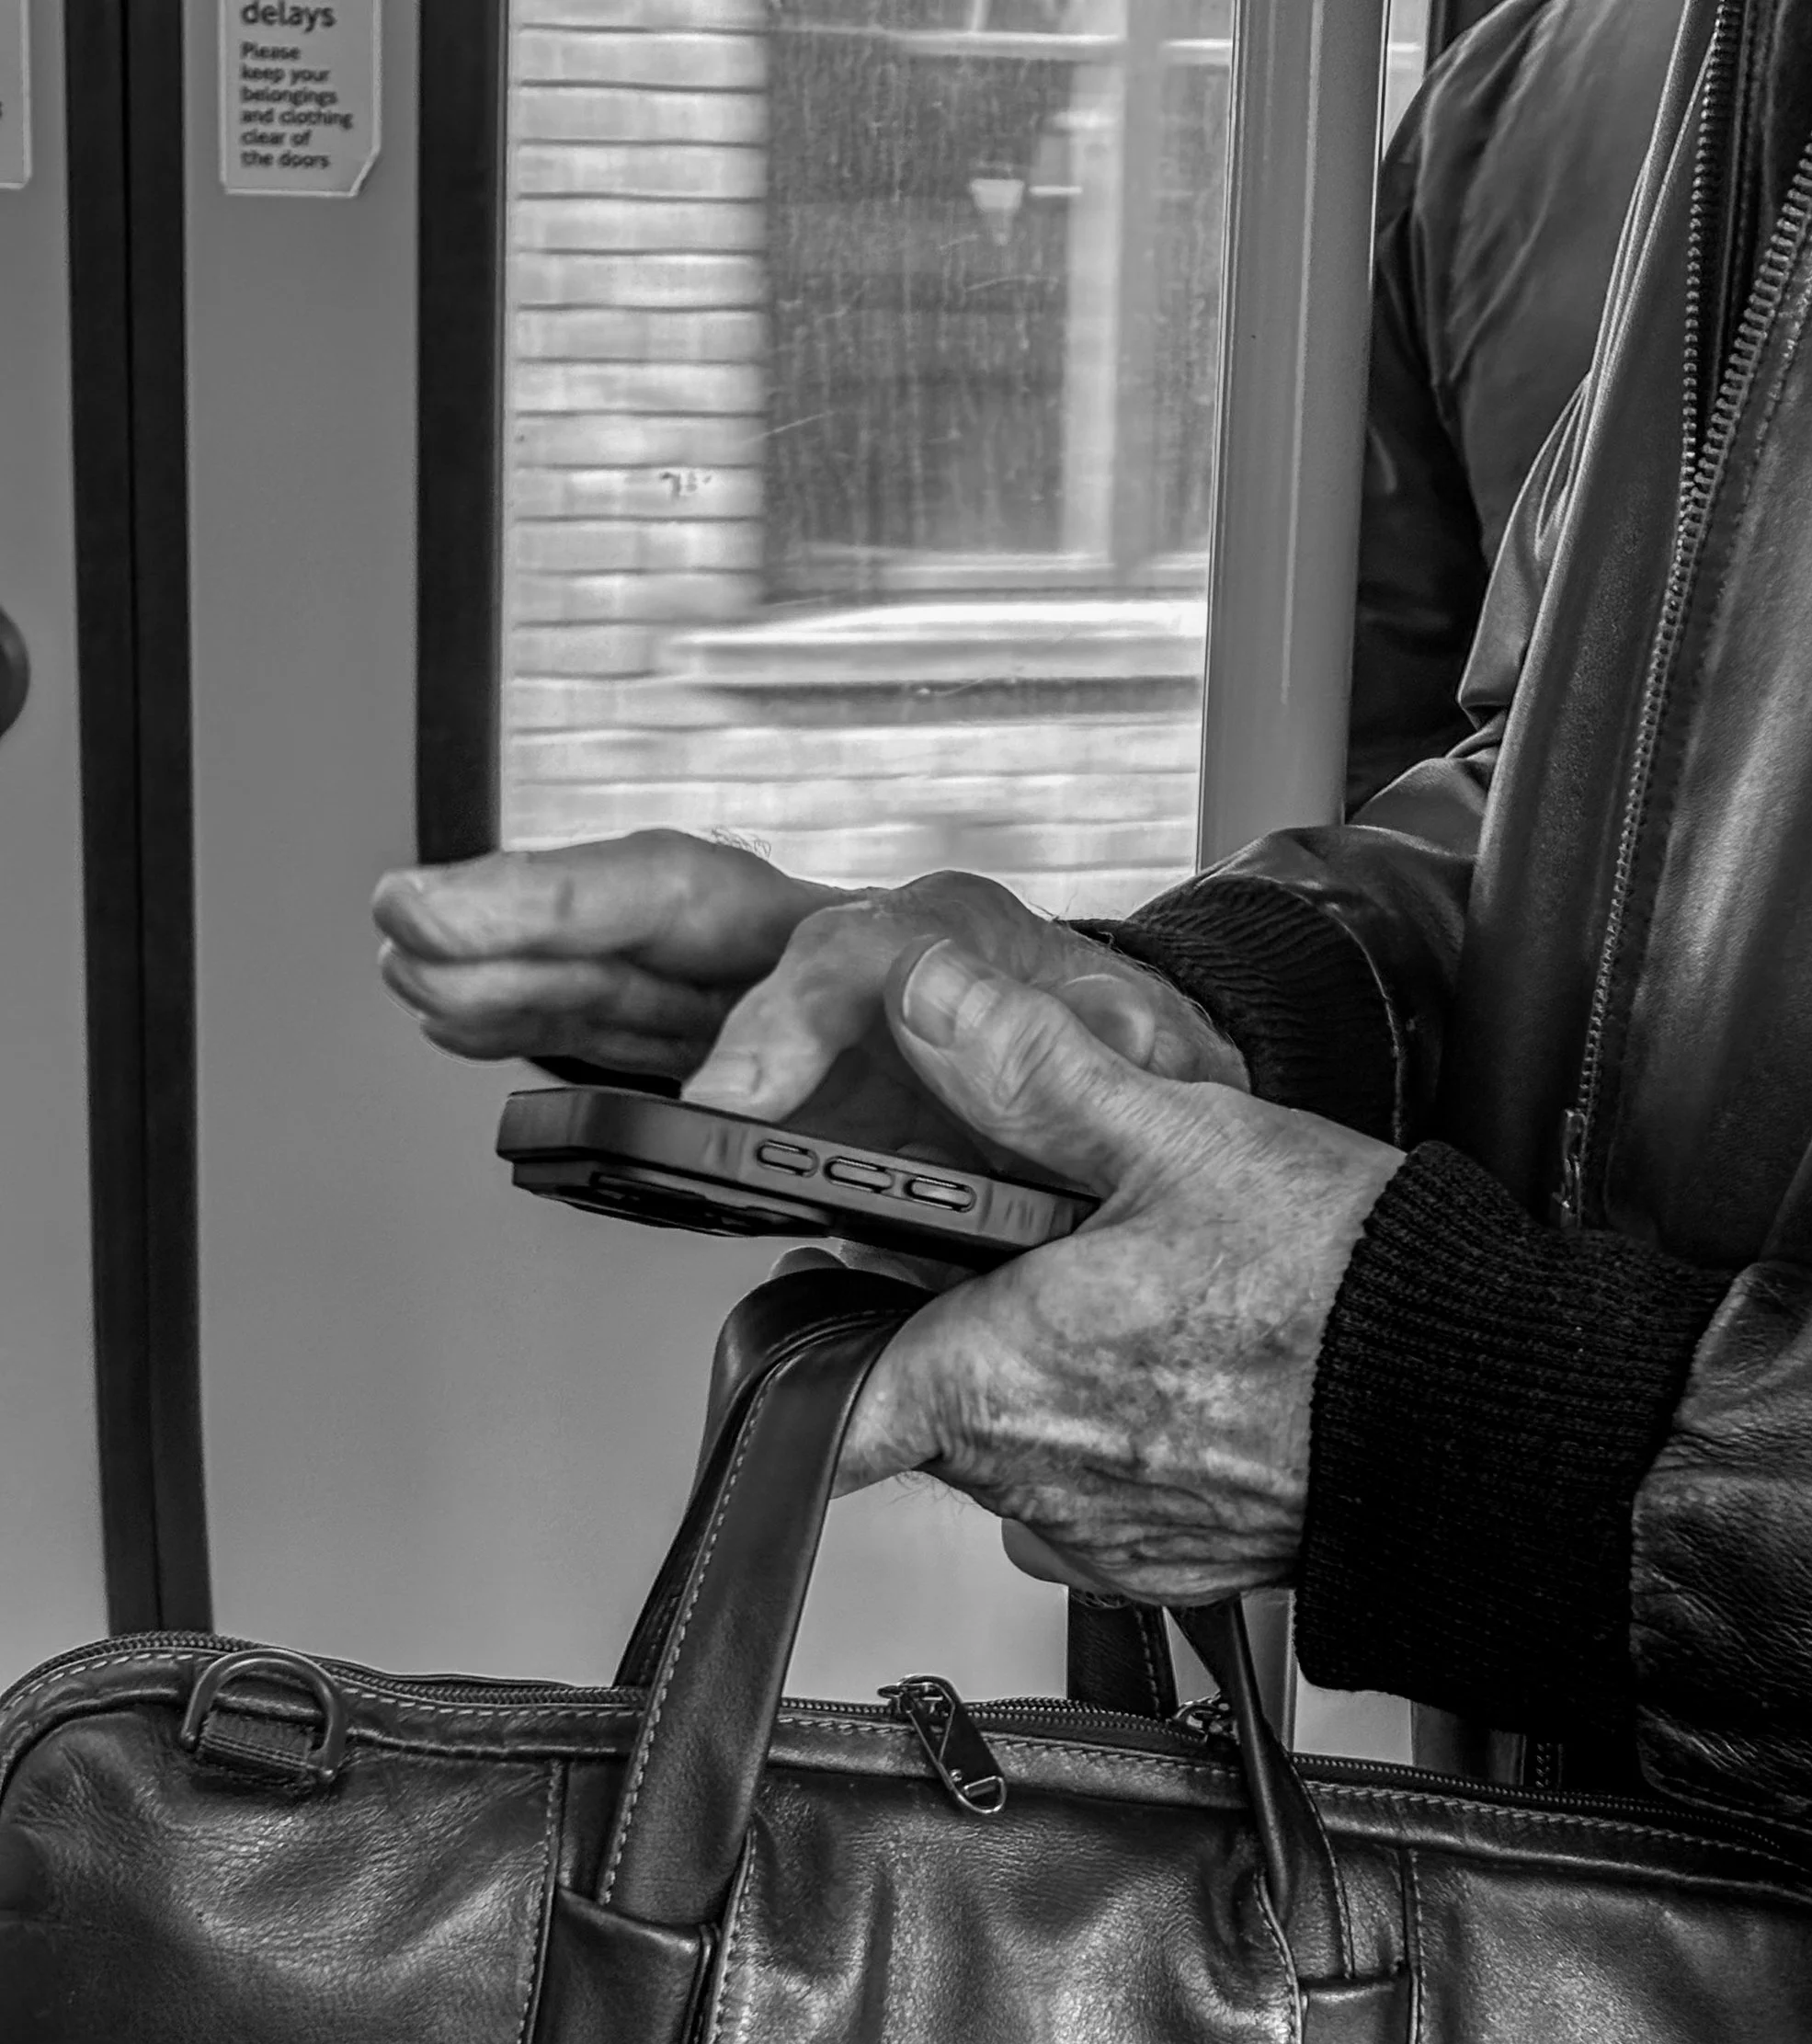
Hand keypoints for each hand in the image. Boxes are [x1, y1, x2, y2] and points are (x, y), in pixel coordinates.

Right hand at [373, 831, 1241, 1167]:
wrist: (1137, 1092)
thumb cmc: (1133, 1074)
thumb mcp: (1139, 1063)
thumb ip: (1072, 1050)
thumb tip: (1031, 1049)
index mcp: (938, 945)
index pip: (830, 959)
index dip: (772, 1030)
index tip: (720, 1109)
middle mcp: (835, 951)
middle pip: (680, 903)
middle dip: (552, 908)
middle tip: (431, 914)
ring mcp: (778, 1000)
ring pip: (632, 960)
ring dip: (517, 956)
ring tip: (409, 956)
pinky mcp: (745, 1057)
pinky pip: (631, 1025)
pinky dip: (546, 1018)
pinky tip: (466, 1015)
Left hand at [838, 943, 1402, 1601]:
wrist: (1473, 1407)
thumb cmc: (1343, 1291)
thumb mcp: (1180, 1134)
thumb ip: (1033, 1068)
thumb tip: (927, 999)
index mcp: (1000, 1376)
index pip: (829, 1415)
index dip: (811, 1361)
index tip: (828, 1314)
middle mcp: (1035, 1481)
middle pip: (937, 1410)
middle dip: (974, 1334)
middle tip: (1059, 1261)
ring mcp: (1105, 1535)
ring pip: (1023, 1456)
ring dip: (1057, 1391)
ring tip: (1152, 1313)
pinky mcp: (1173, 1567)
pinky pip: (1105, 1505)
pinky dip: (1131, 1444)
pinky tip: (1200, 1379)